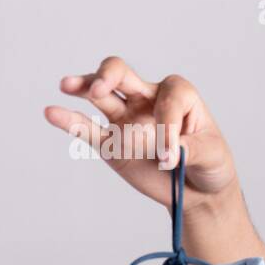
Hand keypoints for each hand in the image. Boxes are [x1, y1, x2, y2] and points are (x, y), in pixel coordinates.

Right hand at [44, 56, 236, 213]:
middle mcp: (148, 99)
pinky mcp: (112, 142)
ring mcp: (126, 118)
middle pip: (122, 74)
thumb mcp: (212, 155)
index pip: (167, 98)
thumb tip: (167, 152)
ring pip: (100, 95)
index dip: (167, 126)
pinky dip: (70, 121)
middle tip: (101, 87)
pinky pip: (88, 129)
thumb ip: (191, 149)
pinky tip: (52, 113)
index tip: (172, 156)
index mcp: (178, 95)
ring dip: (83, 87)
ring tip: (67, 85)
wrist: (198, 190)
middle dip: (109, 74)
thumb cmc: (210, 163)